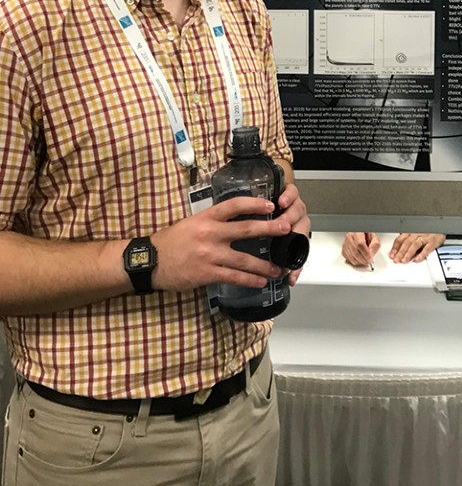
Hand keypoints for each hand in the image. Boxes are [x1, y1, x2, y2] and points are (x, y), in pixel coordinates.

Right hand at [153, 194, 304, 291]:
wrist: (151, 261)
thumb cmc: (171, 241)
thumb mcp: (192, 222)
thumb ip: (213, 221)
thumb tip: (236, 219)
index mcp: (206, 218)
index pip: (234, 205)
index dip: (254, 204)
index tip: (271, 206)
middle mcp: (210, 233)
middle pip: (247, 229)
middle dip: (270, 229)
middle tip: (287, 229)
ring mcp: (210, 254)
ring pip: (244, 259)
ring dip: (264, 265)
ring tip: (279, 268)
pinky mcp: (207, 273)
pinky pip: (234, 277)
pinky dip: (250, 279)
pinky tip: (260, 281)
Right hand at [276, 183, 310, 286]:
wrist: (277, 196)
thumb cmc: (277, 220)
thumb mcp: (278, 240)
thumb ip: (283, 258)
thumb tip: (288, 280)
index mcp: (300, 233)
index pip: (302, 251)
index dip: (296, 265)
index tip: (289, 275)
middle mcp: (299, 220)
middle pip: (302, 228)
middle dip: (295, 236)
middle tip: (284, 240)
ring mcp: (296, 205)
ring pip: (298, 210)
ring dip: (290, 216)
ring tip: (280, 219)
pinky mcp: (291, 191)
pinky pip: (293, 193)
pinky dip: (289, 196)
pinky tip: (281, 201)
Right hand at [342, 232, 380, 266]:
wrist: (359, 233)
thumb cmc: (366, 235)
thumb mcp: (374, 237)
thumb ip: (375, 245)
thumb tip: (371, 254)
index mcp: (357, 232)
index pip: (360, 244)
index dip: (365, 253)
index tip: (370, 258)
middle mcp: (349, 237)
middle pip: (355, 252)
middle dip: (363, 259)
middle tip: (369, 261)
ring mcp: (345, 243)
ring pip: (351, 257)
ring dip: (359, 261)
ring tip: (365, 260)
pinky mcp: (343, 249)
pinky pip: (348, 259)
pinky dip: (355, 261)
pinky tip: (359, 259)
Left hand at [390, 233, 444, 262]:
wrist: (441, 226)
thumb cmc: (428, 231)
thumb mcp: (416, 233)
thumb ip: (408, 239)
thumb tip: (398, 250)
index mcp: (411, 231)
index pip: (400, 239)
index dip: (395, 247)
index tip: (392, 255)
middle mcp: (417, 233)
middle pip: (406, 243)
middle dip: (400, 252)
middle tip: (396, 260)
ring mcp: (425, 237)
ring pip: (414, 245)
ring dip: (408, 254)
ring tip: (404, 261)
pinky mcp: (433, 241)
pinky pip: (426, 248)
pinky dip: (421, 254)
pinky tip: (417, 259)